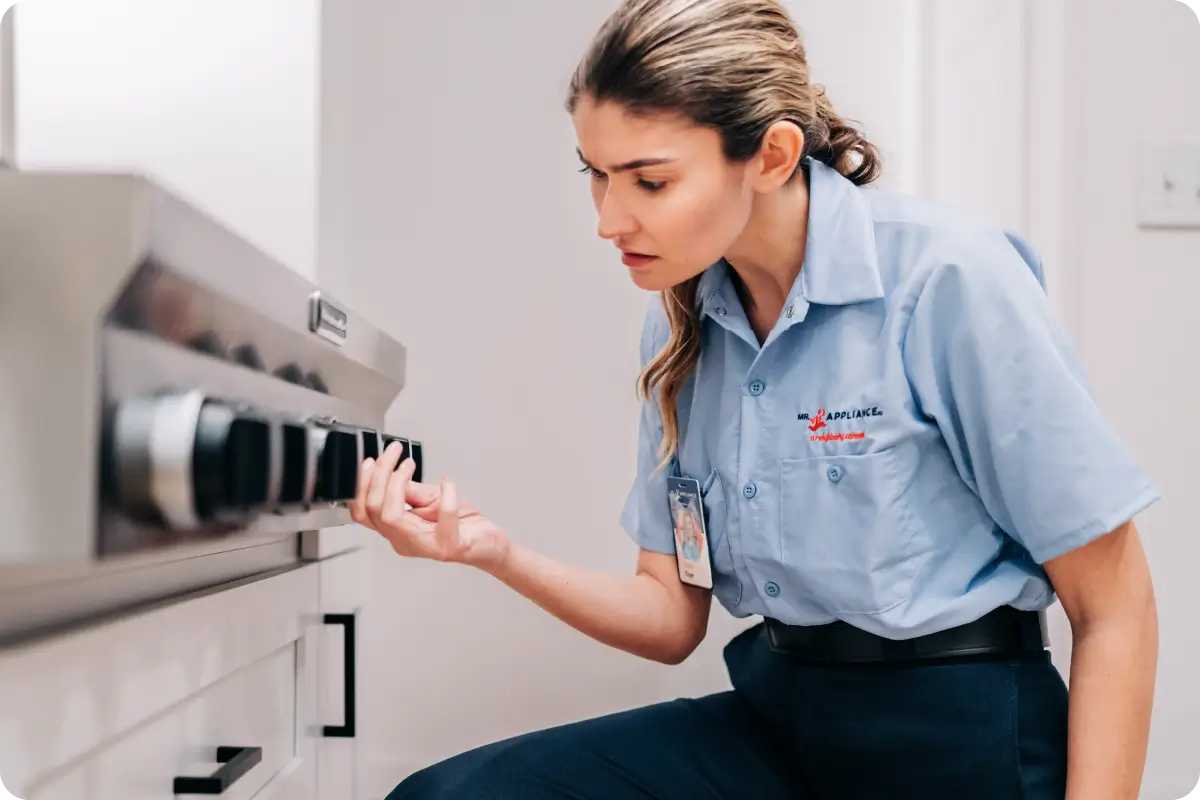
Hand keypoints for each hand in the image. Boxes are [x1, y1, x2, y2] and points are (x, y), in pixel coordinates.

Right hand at [348, 442, 510, 570]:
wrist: (488, 544)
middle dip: (379, 475)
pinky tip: (447, 482)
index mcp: (396, 531)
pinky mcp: (450, 546)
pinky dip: (446, 494)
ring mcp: (425, 546)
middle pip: (374, 510)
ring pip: (392, 517)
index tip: (371, 460)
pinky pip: (443, 519)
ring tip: (410, 464)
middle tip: (393, 453)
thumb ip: (407, 490)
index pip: (363, 512)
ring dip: (398, 483)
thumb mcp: (430, 499)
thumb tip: (388, 471)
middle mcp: (404, 542)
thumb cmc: (462, 524)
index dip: (361, 485)